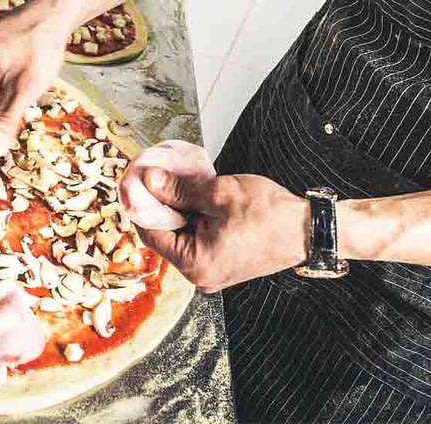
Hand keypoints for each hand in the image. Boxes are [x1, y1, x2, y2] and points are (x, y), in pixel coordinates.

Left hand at [137, 169, 308, 291]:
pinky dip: (192, 215)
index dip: (142, 203)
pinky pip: (196, 236)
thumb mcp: (218, 194)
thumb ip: (179, 189)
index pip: (151, 233)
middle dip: (160, 203)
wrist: (311, 229)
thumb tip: (150, 180)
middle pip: (164, 234)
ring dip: (177, 207)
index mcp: (196, 264)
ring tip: (178, 180)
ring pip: (180, 233)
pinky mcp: (221, 260)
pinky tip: (195, 194)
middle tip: (157, 174)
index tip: (137, 180)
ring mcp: (212, 269)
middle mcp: (201, 274)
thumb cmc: (272, 216)